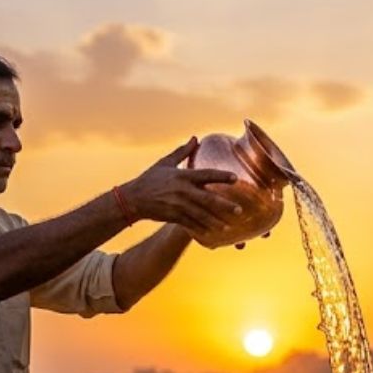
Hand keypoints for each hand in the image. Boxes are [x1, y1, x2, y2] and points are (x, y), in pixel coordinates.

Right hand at [119, 138, 241, 236]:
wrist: (133, 199)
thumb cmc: (150, 178)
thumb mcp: (165, 163)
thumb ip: (182, 151)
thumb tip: (195, 138)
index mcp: (182, 176)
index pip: (206, 175)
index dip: (222, 176)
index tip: (235, 178)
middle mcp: (182, 191)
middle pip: (208, 199)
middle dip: (224, 206)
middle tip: (239, 211)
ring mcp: (178, 206)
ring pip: (201, 215)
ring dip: (216, 221)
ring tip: (229, 226)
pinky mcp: (173, 217)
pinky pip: (191, 225)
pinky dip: (201, 229)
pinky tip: (212, 233)